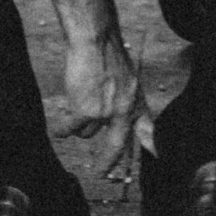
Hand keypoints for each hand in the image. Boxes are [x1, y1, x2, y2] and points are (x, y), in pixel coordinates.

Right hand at [54, 30, 152, 180]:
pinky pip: (70, 129)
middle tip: (100, 174)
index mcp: (136, 102)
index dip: (152, 146)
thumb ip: (124, 100)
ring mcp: (105, 114)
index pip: (147, 130)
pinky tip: (59, 129)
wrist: (95, 40)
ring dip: (80, 123)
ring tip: (76, 103)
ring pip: (87, 132)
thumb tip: (115, 119)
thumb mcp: (127, 79)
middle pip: (116, 146)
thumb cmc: (107, 55)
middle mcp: (124, 112)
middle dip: (107, 163)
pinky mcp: (85, 112)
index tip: (156, 158)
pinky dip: (62, 130)